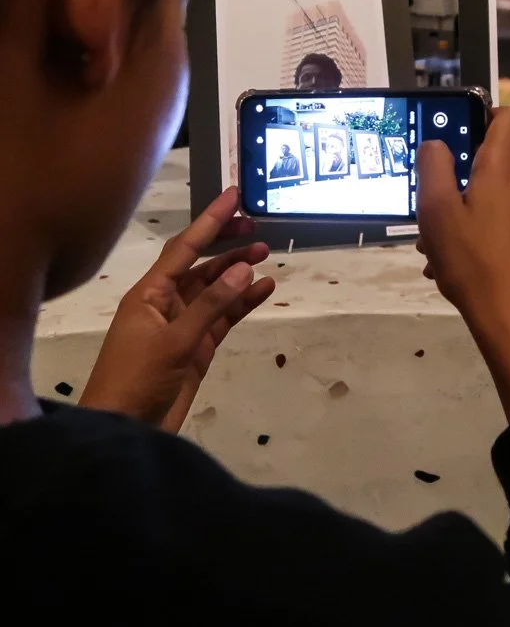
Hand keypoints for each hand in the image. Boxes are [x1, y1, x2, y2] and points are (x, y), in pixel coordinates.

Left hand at [79, 189, 274, 432]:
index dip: (209, 221)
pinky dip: (244, 302)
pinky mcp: (198, 346)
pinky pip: (225, 316)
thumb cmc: (137, 379)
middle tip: (256, 226)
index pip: (184, 248)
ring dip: (239, 272)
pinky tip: (265, 289)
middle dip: (227, 244)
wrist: (124, 430)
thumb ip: (211, 304)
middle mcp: (167, 302)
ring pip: (216, 289)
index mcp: (150, 294)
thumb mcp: (175, 340)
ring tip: (267, 254)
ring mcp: (183, 325)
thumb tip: (244, 267)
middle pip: (201, 264)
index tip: (233, 196)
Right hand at [416, 108, 509, 422]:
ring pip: (487, 193)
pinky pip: (493, 219)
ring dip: (456, 210)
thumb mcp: (438, 211)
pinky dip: (469, 231)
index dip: (482, 111)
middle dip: (455, 174)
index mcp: (503, 168)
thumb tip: (436, 143)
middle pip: (489, 158)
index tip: (454, 128)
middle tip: (428, 198)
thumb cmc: (472, 260)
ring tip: (431, 241)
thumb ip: (434, 168)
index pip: (507, 116)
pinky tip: (445, 261)